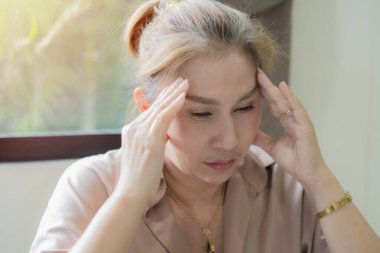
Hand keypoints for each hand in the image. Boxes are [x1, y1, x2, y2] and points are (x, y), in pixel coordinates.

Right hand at [115, 78, 188, 200]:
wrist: (132, 192)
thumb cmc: (141, 179)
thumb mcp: (145, 156)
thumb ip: (153, 142)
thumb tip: (164, 136)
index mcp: (131, 131)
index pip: (150, 111)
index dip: (163, 99)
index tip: (174, 90)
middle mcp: (134, 128)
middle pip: (155, 105)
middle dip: (169, 91)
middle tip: (182, 80)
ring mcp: (140, 133)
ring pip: (160, 108)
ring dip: (174, 94)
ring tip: (186, 84)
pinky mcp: (149, 139)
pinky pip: (163, 117)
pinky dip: (174, 105)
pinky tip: (183, 97)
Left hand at [254, 70, 328, 185]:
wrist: (307, 174)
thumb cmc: (294, 160)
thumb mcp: (272, 147)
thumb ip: (261, 139)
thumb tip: (249, 133)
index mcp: (286, 122)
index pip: (273, 104)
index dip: (263, 93)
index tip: (252, 82)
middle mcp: (294, 118)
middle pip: (278, 99)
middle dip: (266, 86)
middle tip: (255, 73)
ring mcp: (300, 121)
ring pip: (286, 101)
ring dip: (274, 88)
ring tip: (263, 77)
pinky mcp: (306, 127)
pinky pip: (297, 110)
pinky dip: (291, 98)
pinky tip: (284, 88)